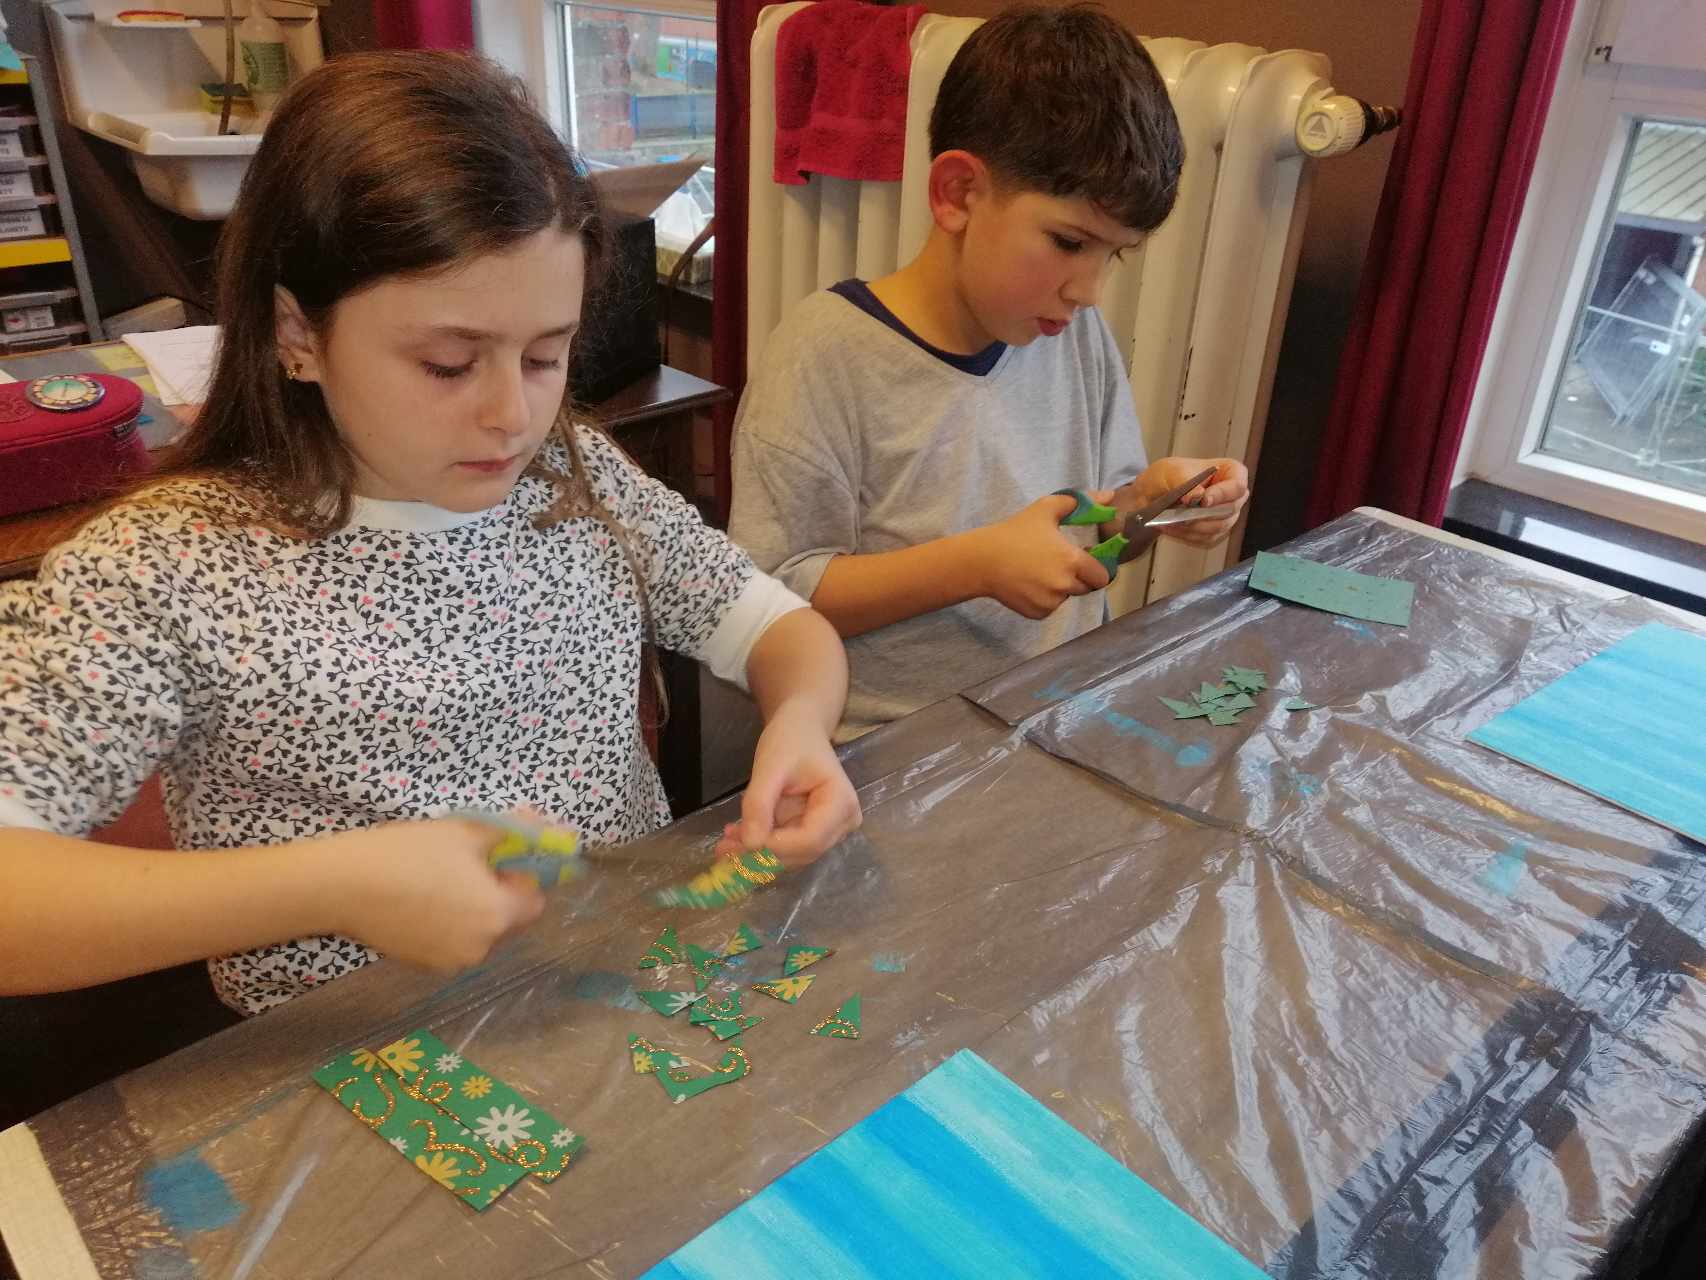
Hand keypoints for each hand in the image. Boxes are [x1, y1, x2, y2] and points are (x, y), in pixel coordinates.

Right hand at [318, 818, 544, 971]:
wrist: (344, 884)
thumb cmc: (411, 853)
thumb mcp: (469, 832)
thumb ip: (517, 832)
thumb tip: (555, 830)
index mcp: (498, 916)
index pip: (535, 902)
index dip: (519, 878)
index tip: (493, 860)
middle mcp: (480, 948)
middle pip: (507, 920)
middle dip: (496, 895)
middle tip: (462, 867)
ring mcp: (449, 962)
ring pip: (478, 932)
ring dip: (470, 911)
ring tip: (434, 882)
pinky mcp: (421, 966)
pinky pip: (451, 942)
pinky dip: (445, 925)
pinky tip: (416, 901)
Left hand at [714, 699, 860, 868]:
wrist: (800, 729)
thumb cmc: (790, 739)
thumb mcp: (770, 767)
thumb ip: (759, 804)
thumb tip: (749, 844)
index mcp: (841, 803)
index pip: (810, 839)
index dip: (776, 846)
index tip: (742, 841)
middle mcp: (842, 823)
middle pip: (801, 853)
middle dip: (761, 854)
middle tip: (722, 848)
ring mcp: (828, 831)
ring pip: (791, 856)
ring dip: (756, 855)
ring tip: (724, 843)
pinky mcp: (811, 833)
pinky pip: (785, 848)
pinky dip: (759, 846)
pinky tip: (736, 836)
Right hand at [972, 494, 1110, 618]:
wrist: (982, 560)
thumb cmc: (1015, 532)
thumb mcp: (1045, 509)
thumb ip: (1080, 502)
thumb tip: (1109, 497)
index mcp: (1072, 561)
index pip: (1102, 576)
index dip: (1096, 569)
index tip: (1084, 560)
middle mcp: (1065, 585)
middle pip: (1085, 587)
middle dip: (1077, 578)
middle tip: (1057, 563)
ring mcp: (1051, 602)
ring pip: (1066, 597)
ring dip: (1059, 588)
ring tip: (1038, 572)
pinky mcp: (1037, 613)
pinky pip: (1050, 607)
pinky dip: (1044, 599)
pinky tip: (1029, 584)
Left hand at [1122, 457, 1249, 548]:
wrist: (1158, 491)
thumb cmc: (1171, 475)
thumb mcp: (1173, 471)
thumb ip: (1185, 480)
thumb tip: (1198, 495)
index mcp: (1232, 472)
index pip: (1236, 486)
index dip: (1221, 495)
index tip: (1203, 501)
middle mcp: (1234, 495)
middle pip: (1229, 509)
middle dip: (1203, 514)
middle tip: (1181, 516)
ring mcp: (1227, 515)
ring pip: (1218, 527)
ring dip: (1193, 527)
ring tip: (1170, 522)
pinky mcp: (1215, 531)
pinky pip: (1206, 539)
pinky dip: (1187, 535)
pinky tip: (1171, 528)